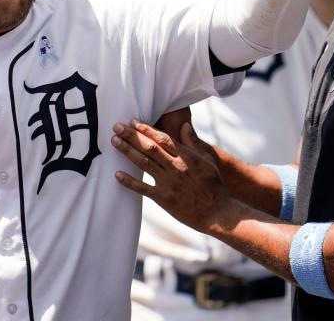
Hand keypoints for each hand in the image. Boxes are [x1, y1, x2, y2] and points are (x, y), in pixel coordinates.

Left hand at [111, 119, 227, 232]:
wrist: (218, 212)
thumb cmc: (214, 185)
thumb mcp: (207, 161)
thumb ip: (194, 143)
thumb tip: (184, 126)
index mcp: (186, 156)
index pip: (162, 138)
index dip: (146, 128)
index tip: (133, 121)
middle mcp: (176, 167)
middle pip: (149, 147)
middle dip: (132, 135)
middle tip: (117, 127)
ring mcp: (169, 183)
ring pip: (144, 163)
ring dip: (128, 151)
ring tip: (115, 141)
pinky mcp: (164, 199)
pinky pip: (143, 188)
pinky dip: (129, 181)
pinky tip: (117, 174)